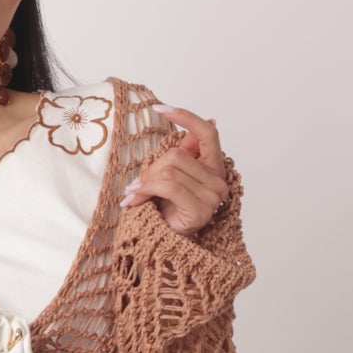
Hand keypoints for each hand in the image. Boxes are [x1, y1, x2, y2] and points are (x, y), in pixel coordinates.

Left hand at [118, 104, 228, 232]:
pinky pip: (168, 186)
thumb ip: (178, 157)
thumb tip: (186, 133)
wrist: (165, 244)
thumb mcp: (170, 178)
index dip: (185, 116)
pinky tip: (135, 199)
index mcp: (214, 167)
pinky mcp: (200, 210)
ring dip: (145, 182)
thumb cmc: (169, 211)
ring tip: (134, 194)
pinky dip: (146, 190)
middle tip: (135, 184)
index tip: (161, 108)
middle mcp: (218, 181)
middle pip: (177, 155)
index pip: (207, 133)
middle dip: (151, 168)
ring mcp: (212, 197)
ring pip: (170, 170)